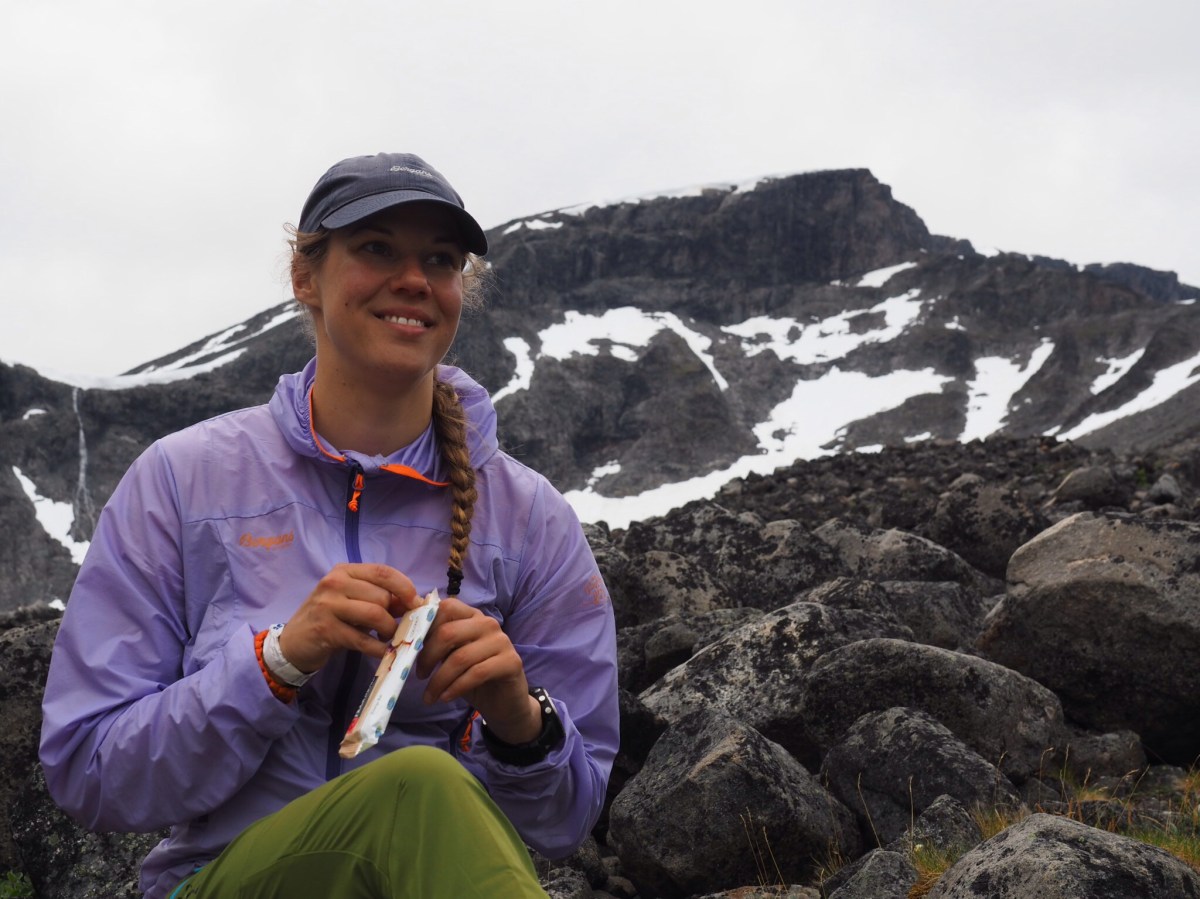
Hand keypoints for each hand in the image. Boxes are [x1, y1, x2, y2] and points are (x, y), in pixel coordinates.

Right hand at [278, 563, 418, 672]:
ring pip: (375, 614)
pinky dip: (378, 648)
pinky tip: (383, 652)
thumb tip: (415, 603)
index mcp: (344, 571)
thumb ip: (381, 598)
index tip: (416, 602)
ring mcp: (328, 605)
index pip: (383, 571)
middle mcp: (335, 583)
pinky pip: (362, 639)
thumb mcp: (353, 601)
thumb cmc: (330, 618)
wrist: (293, 642)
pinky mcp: (326, 630)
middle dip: (395, 614)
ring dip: (389, 630)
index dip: (405, 587)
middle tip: (397, 627)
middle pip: (381, 595)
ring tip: (389, 638)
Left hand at [415, 598, 541, 743]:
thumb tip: (407, 641)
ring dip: (439, 680)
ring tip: (429, 696)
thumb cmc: (473, 678)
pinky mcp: (511, 662)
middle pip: (448, 633)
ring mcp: (502, 641)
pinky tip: (446, 697)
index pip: (446, 608)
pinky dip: (456, 687)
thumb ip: (438, 645)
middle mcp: (488, 624)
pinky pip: (476, 673)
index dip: (425, 627)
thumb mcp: (452, 657)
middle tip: (419, 676)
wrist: (504, 701)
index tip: (413, 650)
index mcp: (472, 616)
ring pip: (460, 657)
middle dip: (427, 657)